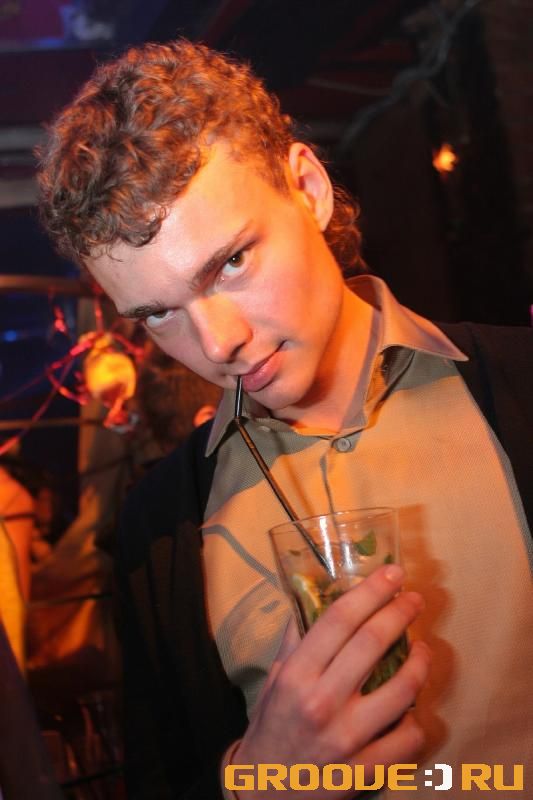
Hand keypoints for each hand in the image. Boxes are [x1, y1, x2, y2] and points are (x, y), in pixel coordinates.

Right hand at [230, 564, 429, 798]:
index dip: (370, 591)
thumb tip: (314, 597)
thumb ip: (296, 639)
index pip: (338, 619)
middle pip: (372, 643)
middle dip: (400, 612)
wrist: (263, 792)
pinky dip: (416, 721)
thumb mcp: (275, 678)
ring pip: (401, 690)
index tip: (392, 573)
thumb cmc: (271, 726)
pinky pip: (406, 740)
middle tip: (414, 599)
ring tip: (422, 649)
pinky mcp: (361, 771)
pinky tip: (413, 709)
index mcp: (296, 673)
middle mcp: (320, 700)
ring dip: (420, 663)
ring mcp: (344, 737)